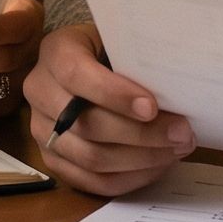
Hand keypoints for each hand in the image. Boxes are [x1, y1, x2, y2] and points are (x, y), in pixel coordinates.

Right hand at [22, 23, 193, 195]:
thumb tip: (177, 92)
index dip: (114, 95)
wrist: (89, 63)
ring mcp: (41, 130)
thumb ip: (137, 61)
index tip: (152, 108)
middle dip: (141, 134)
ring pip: (91, 158)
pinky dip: (129, 178)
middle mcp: (40, 91)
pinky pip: (92, 181)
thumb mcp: (120, 40)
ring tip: (176, 150)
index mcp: (55, 52)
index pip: (76, 75)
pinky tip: (157, 166)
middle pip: (87, 125)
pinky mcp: (52, 160)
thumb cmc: (112, 49)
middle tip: (182, 133)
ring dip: (140, 160)